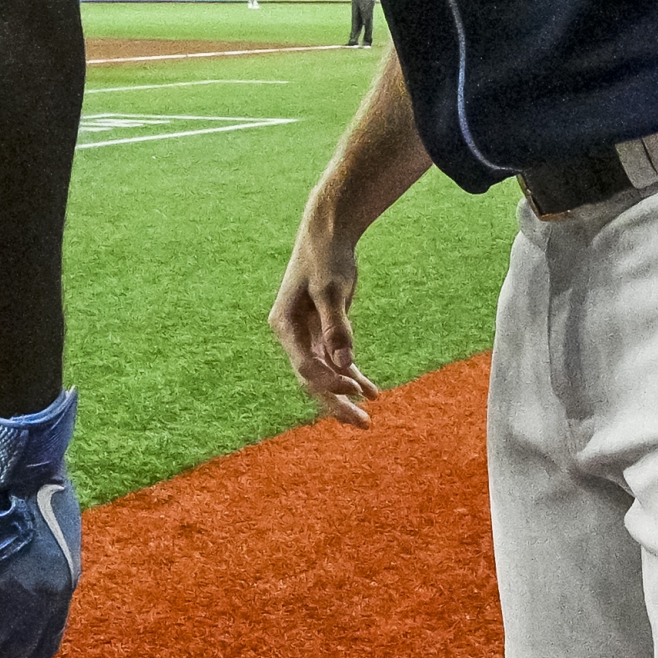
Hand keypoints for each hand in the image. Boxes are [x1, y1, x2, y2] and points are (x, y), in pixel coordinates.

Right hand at [271, 210, 381, 427]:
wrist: (327, 233)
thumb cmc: (326, 257)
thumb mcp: (331, 290)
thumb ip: (337, 327)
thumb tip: (345, 365)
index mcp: (284, 326)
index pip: (305, 366)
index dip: (330, 381)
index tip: (358, 390)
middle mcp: (292, 335)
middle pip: (312, 379)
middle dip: (336, 403)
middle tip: (363, 424)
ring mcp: (307, 334)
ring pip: (325, 374)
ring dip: (346, 394)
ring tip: (368, 419)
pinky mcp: (322, 330)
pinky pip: (336, 360)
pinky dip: (353, 375)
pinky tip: (372, 392)